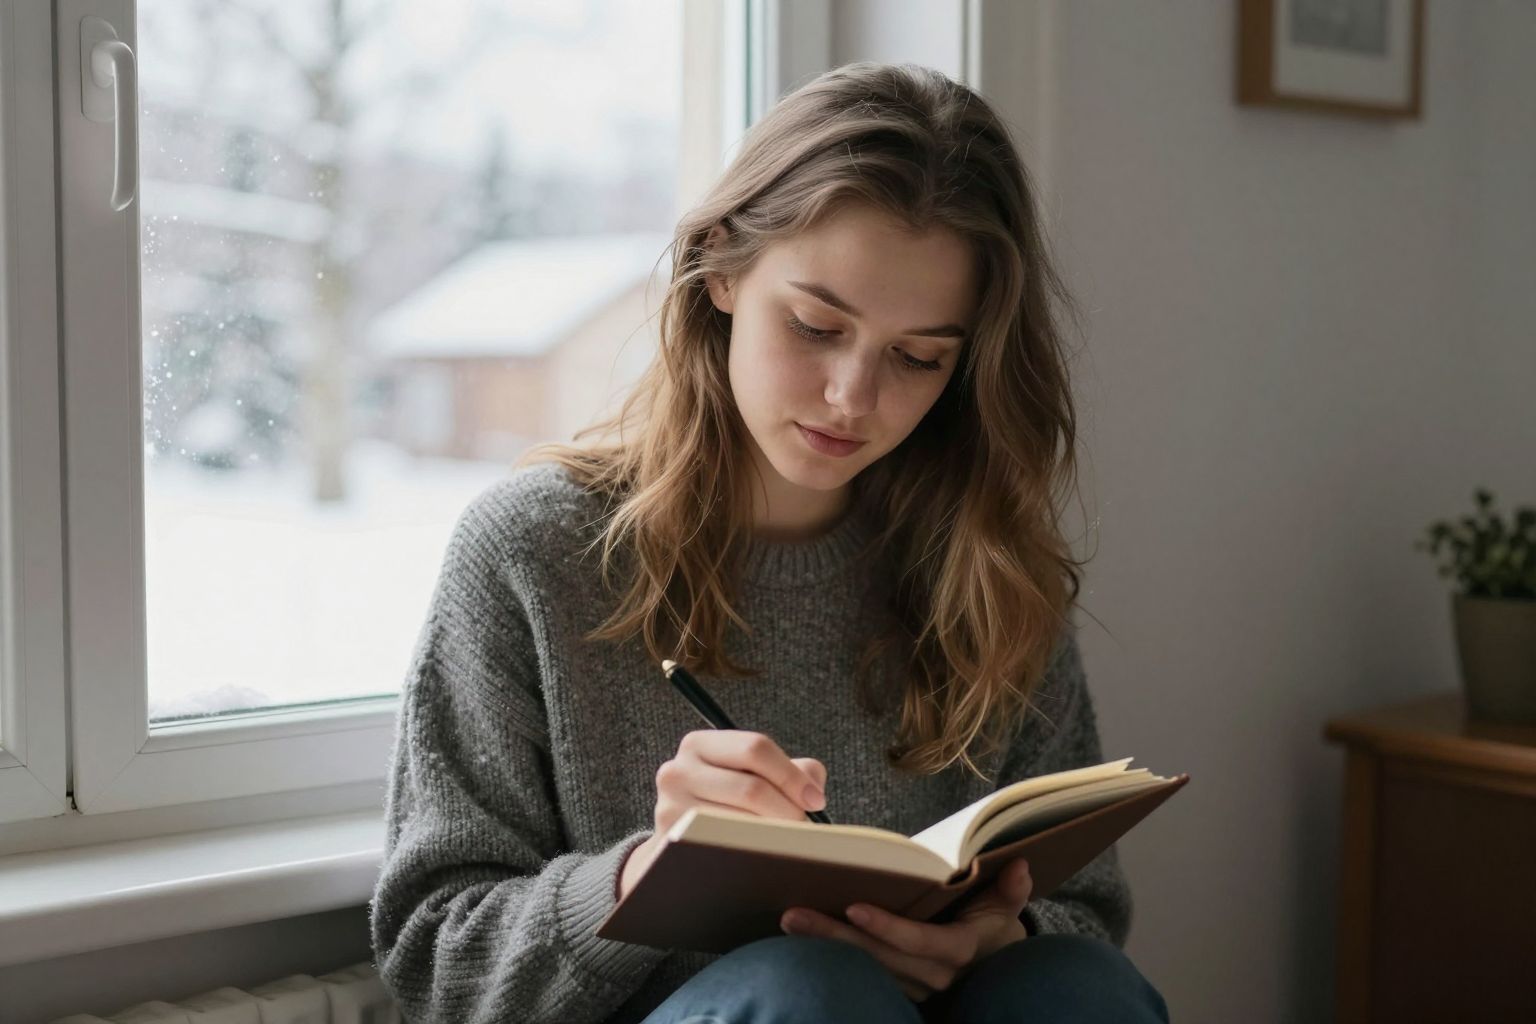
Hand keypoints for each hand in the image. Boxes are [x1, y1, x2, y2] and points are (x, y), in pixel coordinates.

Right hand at [619, 730, 825, 899]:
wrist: (682, 842)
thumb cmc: (727, 804)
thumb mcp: (752, 775)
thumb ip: (790, 770)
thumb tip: (813, 787)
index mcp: (699, 744)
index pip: (755, 748)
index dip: (792, 775)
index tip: (816, 800)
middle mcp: (677, 770)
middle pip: (751, 788)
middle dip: (788, 811)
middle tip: (806, 829)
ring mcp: (670, 808)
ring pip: (739, 822)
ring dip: (774, 836)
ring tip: (790, 844)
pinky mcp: (673, 842)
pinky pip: (723, 847)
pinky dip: (752, 852)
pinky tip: (766, 856)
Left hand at [779, 857, 1032, 1002]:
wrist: (993, 971)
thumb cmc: (993, 929)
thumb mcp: (1005, 909)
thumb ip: (1012, 891)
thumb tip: (1020, 865)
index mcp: (957, 950)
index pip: (919, 942)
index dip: (888, 927)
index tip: (855, 906)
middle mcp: (931, 974)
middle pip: (877, 957)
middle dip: (834, 936)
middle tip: (794, 913)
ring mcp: (910, 985)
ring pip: (863, 967)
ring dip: (824, 946)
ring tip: (788, 922)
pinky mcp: (895, 987)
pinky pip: (860, 973)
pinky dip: (831, 957)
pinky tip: (799, 939)